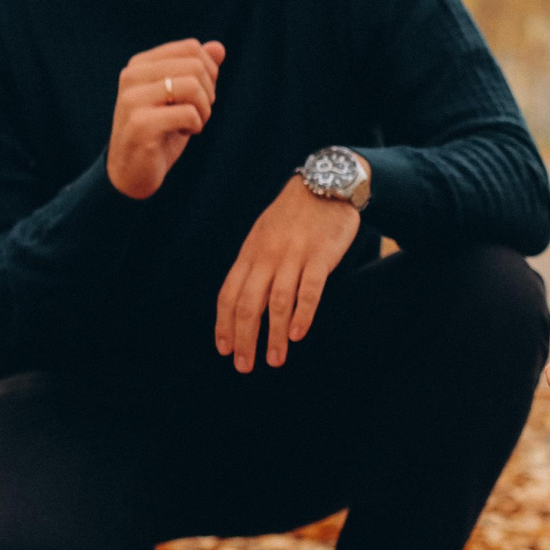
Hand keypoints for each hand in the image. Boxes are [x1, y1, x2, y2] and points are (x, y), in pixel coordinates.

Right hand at [107, 38, 226, 199]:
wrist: (132, 171)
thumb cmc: (161, 132)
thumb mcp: (182, 98)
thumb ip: (198, 71)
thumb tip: (219, 47)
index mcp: (140, 64)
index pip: (191, 48)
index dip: (209, 72)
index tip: (200, 94)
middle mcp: (132, 76)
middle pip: (195, 65)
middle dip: (208, 92)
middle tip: (198, 113)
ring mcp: (133, 99)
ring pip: (192, 86)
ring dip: (204, 109)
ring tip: (193, 123)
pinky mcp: (140, 123)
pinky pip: (187, 113)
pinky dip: (196, 125)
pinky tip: (184, 133)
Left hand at [215, 177, 361, 371]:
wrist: (325, 184)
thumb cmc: (293, 215)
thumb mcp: (263, 235)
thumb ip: (254, 265)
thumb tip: (242, 300)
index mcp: (250, 254)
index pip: (229, 294)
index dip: (224, 324)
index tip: (224, 349)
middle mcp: (267, 257)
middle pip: (249, 304)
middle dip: (244, 338)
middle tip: (245, 365)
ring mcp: (293, 256)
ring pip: (278, 302)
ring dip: (275, 334)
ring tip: (275, 359)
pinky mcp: (320, 256)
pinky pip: (309, 290)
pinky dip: (303, 313)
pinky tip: (299, 334)